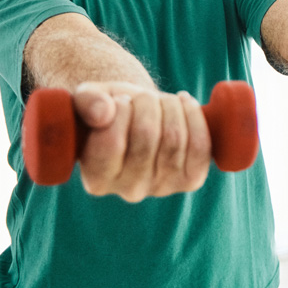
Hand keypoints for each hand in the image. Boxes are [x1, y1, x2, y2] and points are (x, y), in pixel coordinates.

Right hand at [72, 82, 211, 201]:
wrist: (139, 120)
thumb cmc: (109, 110)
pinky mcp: (191, 180)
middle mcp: (129, 191)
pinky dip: (195, 117)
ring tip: (160, 99)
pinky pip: (201, 147)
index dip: (120, 112)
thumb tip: (103, 114)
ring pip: (174, 138)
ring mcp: (163, 187)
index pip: (111, 144)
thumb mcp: (89, 100)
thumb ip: (86, 102)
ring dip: (170, 105)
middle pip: (147, 137)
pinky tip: (183, 103)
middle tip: (140, 97)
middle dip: (146, 103)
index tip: (119, 99)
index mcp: (97, 179)